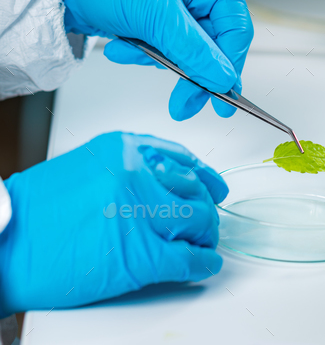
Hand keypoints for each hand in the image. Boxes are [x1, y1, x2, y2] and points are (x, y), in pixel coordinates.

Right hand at [0, 132, 226, 314]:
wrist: (7, 241)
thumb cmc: (39, 209)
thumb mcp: (87, 166)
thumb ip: (127, 168)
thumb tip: (161, 185)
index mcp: (126, 149)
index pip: (182, 159)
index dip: (205, 176)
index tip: (214, 186)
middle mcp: (139, 175)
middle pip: (195, 190)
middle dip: (207, 209)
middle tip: (208, 222)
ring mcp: (141, 214)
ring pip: (199, 221)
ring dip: (207, 235)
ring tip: (204, 243)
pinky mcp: (139, 255)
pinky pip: (186, 259)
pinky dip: (202, 263)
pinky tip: (204, 264)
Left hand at [58, 0, 253, 119]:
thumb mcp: (157, 17)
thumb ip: (194, 51)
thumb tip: (223, 78)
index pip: (236, 28)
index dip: (230, 64)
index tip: (220, 94)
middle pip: (214, 45)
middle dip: (191, 72)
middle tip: (185, 104)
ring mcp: (181, 6)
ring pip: (189, 52)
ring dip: (158, 60)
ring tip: (130, 52)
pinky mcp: (160, 21)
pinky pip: (166, 51)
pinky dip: (144, 55)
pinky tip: (121, 47)